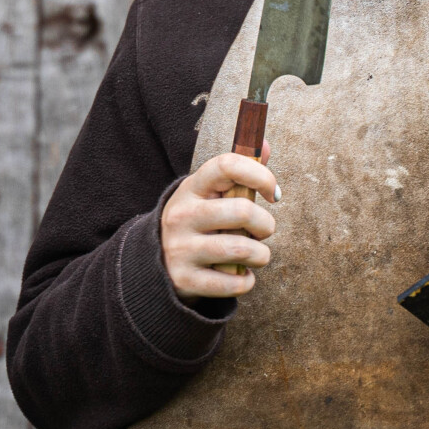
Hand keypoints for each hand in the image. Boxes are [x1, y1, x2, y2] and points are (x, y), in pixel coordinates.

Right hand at [161, 152, 278, 300]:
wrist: (154, 264)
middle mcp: (183, 215)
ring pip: (241, 249)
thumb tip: (263, 145)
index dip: (260, 174)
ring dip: (261, 255)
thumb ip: (237, 172)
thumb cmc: (197, 222)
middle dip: (266, 224)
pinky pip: (232, 283)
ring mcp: (181, 248)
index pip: (227, 165)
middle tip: (264, 231)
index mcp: (192, 187)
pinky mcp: (185, 279)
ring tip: (257, 255)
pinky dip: (247, 281)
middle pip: (242, 211)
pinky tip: (243, 276)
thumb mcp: (207, 194)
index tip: (273, 193)